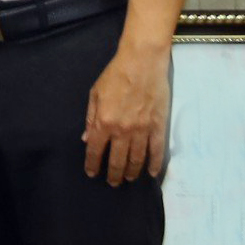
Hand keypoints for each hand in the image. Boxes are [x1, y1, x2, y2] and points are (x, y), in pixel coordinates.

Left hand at [83, 42, 170, 184]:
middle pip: (117, 160)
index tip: (92, 173)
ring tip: (128, 178)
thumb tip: (86, 139)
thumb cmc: (115, 75)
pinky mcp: (159, 126)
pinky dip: (154, 164)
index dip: (92, 163)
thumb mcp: (95, 94)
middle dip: (113, 174)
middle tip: (112, 182)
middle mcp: (123, 130)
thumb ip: (91, 118)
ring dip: (132, 171)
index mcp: (104, 121)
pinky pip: (157, 151)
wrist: (142, 62)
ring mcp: (142, 130)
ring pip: (137, 159)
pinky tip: (151, 173)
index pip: (95, 149)